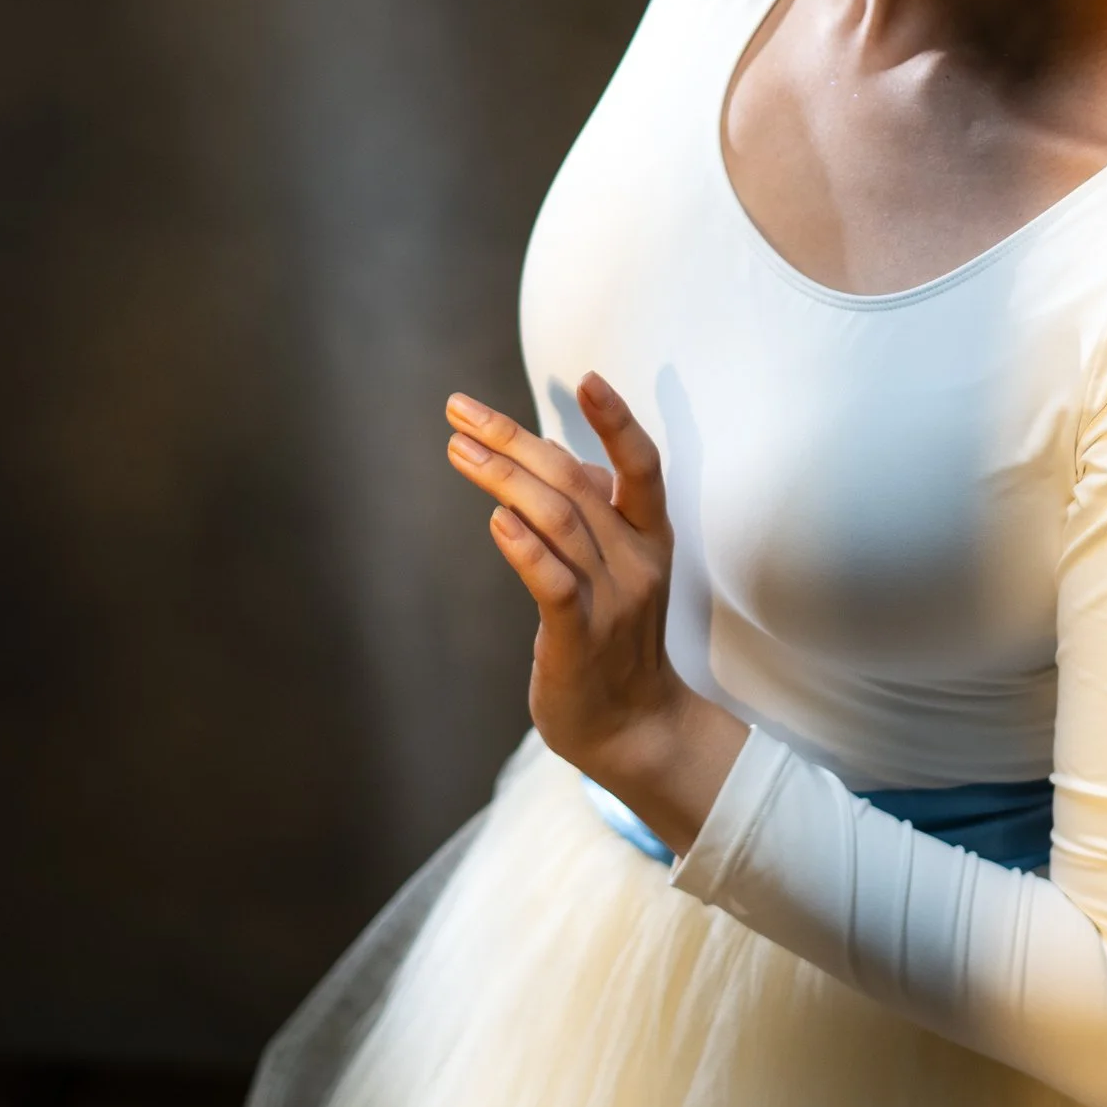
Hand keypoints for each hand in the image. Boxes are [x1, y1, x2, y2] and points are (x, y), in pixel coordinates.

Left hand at [445, 371, 745, 851]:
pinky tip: (495, 521)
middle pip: (575, 482)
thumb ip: (594, 517)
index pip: (642, 467)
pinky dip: (524, 550)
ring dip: (502, 479)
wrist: (634, 729)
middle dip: (513, 438)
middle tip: (459, 409)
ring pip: (557, 523)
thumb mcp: (619, 568)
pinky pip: (553, 586)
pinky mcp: (579, 641)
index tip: (587, 378)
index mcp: (650, 538)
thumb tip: (547, 463)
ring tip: (456, 448)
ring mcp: (611, 602)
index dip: (618, 421)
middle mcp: (636, 562)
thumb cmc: (616, 641)